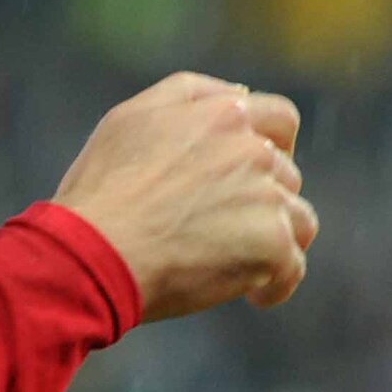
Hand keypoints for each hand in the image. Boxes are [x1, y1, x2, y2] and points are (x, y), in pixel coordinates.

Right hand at [51, 73, 316, 320]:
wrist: (94, 249)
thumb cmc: (103, 188)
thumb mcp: (132, 116)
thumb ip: (190, 97)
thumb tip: (241, 97)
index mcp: (223, 114)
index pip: (280, 120)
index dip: (275, 146)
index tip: (254, 173)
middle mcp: (252, 149)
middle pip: (286, 175)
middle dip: (263, 199)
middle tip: (222, 228)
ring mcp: (265, 196)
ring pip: (298, 220)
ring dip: (274, 239)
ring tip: (239, 263)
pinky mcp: (270, 245)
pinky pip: (293, 268)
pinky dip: (276, 284)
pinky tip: (250, 294)